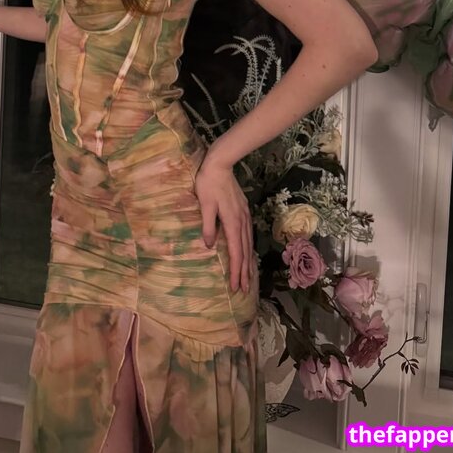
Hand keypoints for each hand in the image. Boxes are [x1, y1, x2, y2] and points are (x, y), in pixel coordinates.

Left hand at [195, 152, 252, 293]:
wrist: (221, 163)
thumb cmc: (208, 183)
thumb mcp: (204, 204)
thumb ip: (208, 226)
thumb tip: (210, 246)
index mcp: (232, 221)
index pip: (236, 252)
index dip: (236, 270)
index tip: (235, 286)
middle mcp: (241, 220)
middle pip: (245, 251)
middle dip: (244, 271)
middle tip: (244, 289)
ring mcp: (244, 215)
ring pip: (248, 244)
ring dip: (248, 262)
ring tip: (248, 277)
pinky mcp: (244, 210)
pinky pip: (248, 234)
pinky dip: (248, 248)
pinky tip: (247, 252)